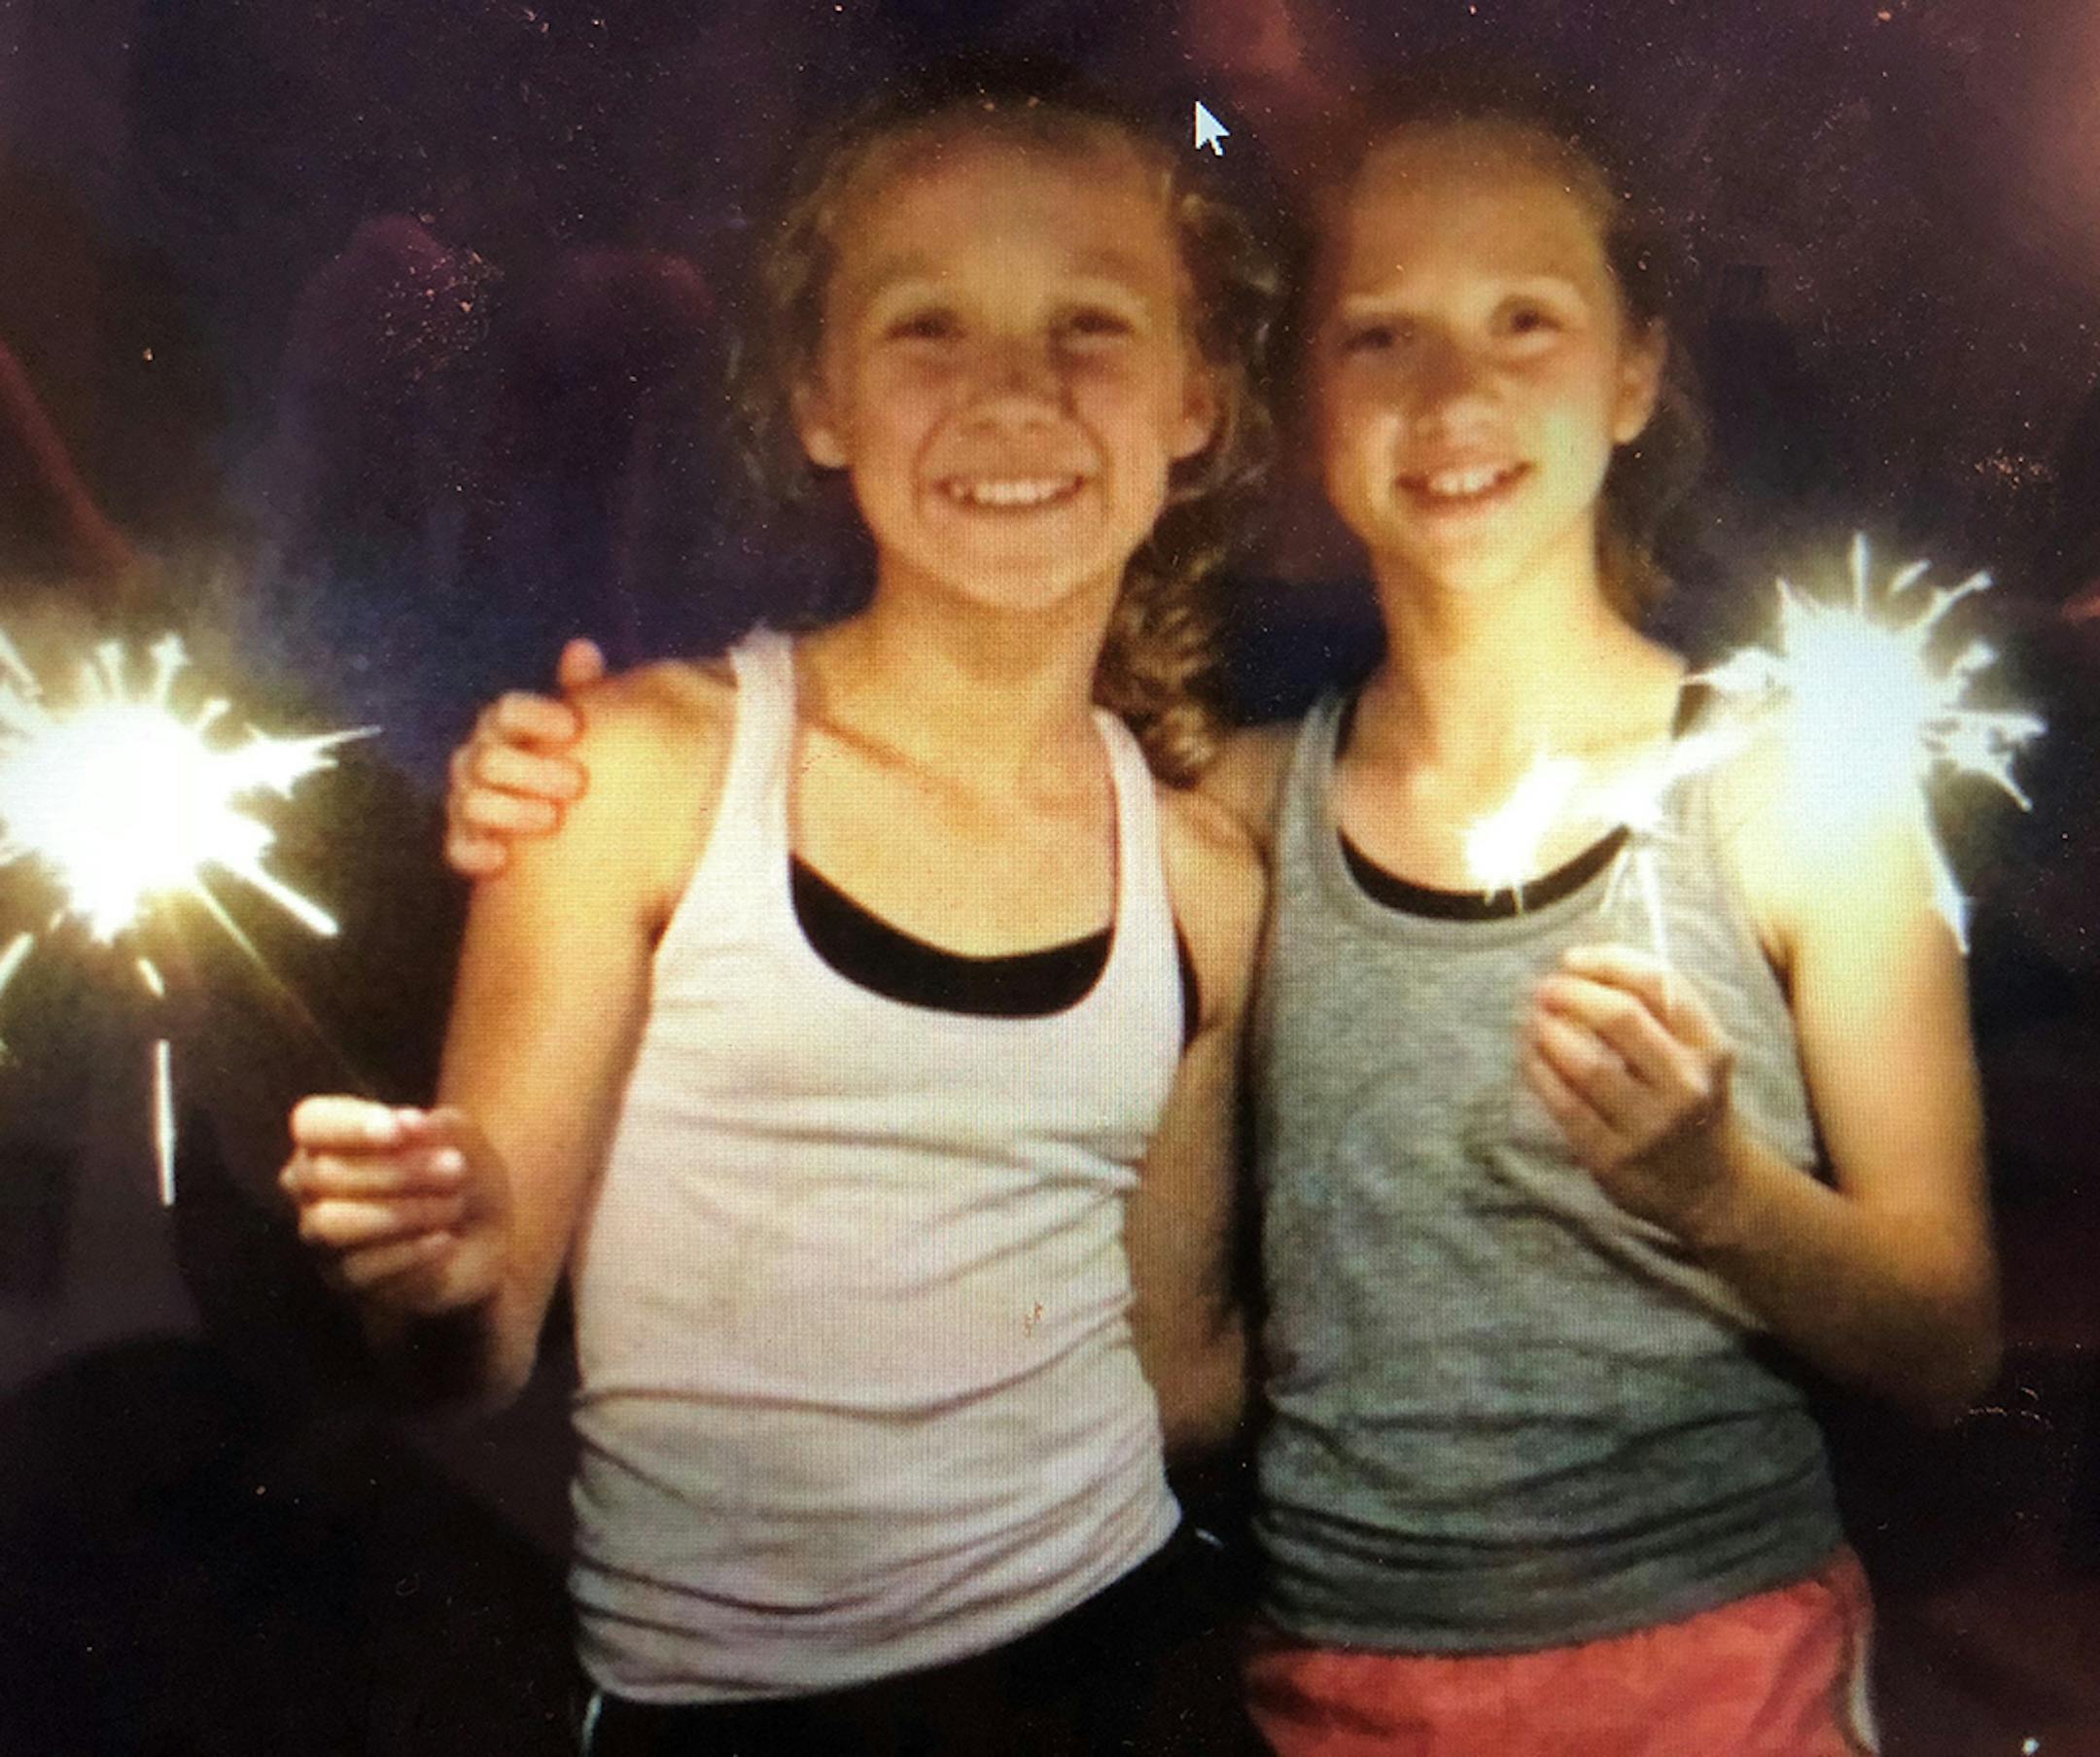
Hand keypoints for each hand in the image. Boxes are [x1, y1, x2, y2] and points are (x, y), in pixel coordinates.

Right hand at [281, 1096, 510, 1315]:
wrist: (486, 1230)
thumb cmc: (457, 1170)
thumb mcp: (458, 1137)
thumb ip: (433, 1128)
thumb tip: (410, 1126)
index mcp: (328, 1137)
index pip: (311, 1123)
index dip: (350, 1126)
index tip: (400, 1130)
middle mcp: (312, 1187)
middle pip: (325, 1174)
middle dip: (397, 1170)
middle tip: (457, 1168)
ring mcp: (322, 1236)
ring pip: (333, 1223)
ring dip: (403, 1212)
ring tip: (455, 1205)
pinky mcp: (346, 1278)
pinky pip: (361, 1267)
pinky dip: (410, 1251)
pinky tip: (446, 1240)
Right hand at [445, 637, 606, 876]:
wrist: (568, 829)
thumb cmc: (574, 766)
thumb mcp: (586, 734)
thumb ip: (585, 694)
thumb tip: (582, 649)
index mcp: (507, 728)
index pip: (508, 711)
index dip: (536, 716)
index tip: (573, 727)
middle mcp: (479, 761)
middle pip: (488, 758)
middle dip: (530, 769)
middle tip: (577, 783)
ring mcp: (468, 802)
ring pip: (470, 801)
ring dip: (509, 810)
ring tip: (552, 821)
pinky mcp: (466, 844)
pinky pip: (458, 849)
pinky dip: (476, 853)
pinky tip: (503, 859)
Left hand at [1522, 944, 1736, 1235]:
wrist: (1712, 1187)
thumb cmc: (1691, 1100)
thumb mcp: (1696, 1054)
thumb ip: (1656, 1011)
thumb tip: (1580, 964)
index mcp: (1710, 1048)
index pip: (1660, 985)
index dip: (1609, 961)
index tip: (1571, 958)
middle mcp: (1686, 1085)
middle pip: (1619, 1018)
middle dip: (1571, 993)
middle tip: (1544, 988)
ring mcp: (1650, 1126)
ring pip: (1585, 1064)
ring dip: (1547, 1031)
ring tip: (1533, 1020)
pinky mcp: (1615, 1159)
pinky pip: (1564, 1105)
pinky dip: (1539, 1072)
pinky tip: (1531, 1056)